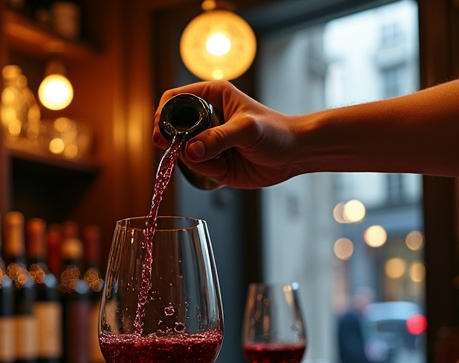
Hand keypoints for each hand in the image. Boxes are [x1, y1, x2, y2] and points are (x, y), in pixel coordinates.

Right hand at [152, 81, 300, 188]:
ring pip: (181, 150)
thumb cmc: (276, 131)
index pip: (174, 99)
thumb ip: (218, 139)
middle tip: (176, 150)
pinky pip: (195, 167)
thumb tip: (189, 151)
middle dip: (173, 141)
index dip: (163, 114)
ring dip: (193, 158)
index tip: (163, 132)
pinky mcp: (212, 160)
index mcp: (210, 96)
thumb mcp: (247, 130)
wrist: (295, 153)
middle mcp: (205, 117)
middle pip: (172, 127)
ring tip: (219, 158)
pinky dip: (204, 170)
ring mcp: (207, 140)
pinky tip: (225, 166)